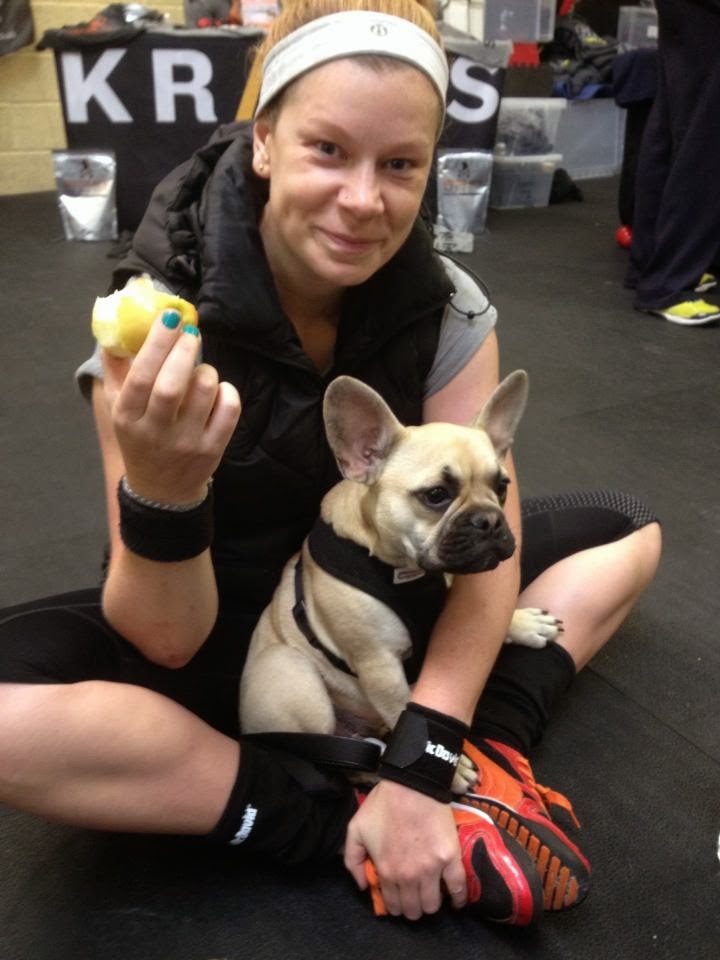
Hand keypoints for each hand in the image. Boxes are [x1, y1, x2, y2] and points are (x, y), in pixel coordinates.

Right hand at [101, 310, 240, 503]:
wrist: (162, 492)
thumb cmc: (140, 439)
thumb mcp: (119, 409)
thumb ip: (116, 370)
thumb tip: (115, 329)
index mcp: (127, 417)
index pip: (141, 376)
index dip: (158, 342)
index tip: (170, 317)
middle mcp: (156, 431)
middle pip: (172, 385)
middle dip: (184, 351)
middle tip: (191, 333)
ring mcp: (187, 442)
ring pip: (204, 392)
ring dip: (206, 371)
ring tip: (201, 370)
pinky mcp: (213, 449)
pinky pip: (229, 410)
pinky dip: (228, 392)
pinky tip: (218, 391)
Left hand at [344, 780, 466, 919]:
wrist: (412, 784)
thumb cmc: (383, 805)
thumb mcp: (356, 829)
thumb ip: (352, 861)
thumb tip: (364, 886)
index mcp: (387, 871)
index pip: (393, 905)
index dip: (395, 906)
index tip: (398, 898)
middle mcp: (410, 876)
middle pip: (414, 910)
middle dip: (412, 908)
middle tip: (413, 896)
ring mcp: (432, 868)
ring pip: (433, 904)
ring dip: (430, 903)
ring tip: (430, 893)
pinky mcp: (451, 858)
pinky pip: (459, 888)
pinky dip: (459, 898)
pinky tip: (456, 901)